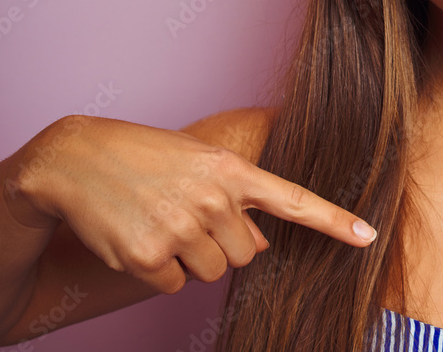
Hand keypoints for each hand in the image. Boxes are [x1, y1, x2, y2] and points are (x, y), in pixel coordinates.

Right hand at [6, 114, 377, 293]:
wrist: (74, 160)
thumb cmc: (143, 156)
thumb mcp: (198, 159)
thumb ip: (235, 195)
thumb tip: (259, 245)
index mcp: (231, 170)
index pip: (294, 199)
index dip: (334, 220)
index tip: (368, 235)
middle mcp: (213, 199)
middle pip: (247, 254)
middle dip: (223, 243)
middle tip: (188, 215)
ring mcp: (182, 228)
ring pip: (213, 272)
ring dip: (192, 258)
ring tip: (161, 221)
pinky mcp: (150, 256)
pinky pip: (176, 285)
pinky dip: (161, 271)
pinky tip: (139, 238)